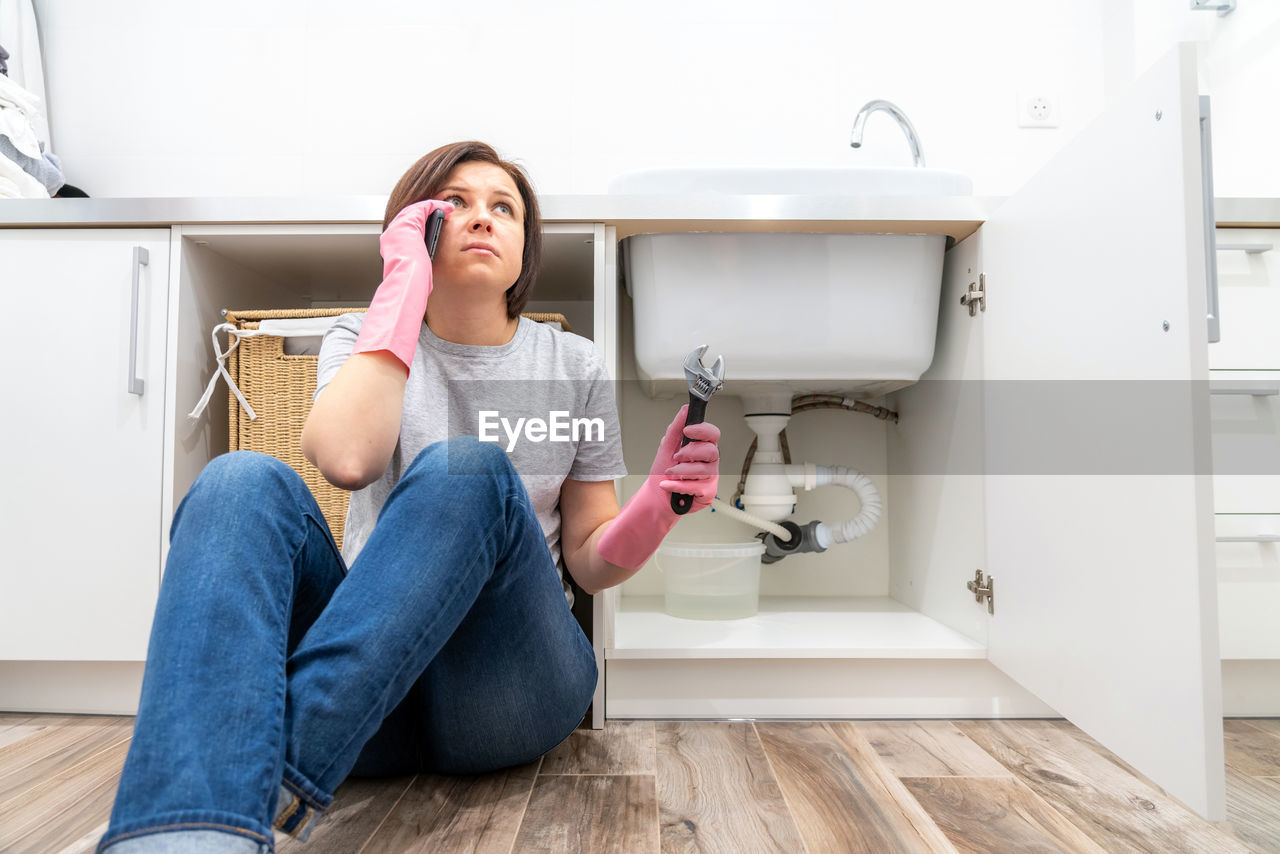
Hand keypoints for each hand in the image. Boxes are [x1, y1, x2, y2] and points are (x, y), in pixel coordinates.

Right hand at [352, 199, 454, 370]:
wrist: (407, 284)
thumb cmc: (410, 286)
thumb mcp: (414, 275)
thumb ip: (418, 267)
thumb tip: (424, 272)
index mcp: (392, 247)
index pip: (406, 230)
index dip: (421, 225)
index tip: (434, 226)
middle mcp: (392, 235)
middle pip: (410, 217)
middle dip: (426, 213)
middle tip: (441, 212)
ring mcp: (398, 228)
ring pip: (417, 210)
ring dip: (433, 208)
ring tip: (446, 209)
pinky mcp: (409, 223)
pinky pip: (424, 208)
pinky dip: (436, 206)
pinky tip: (447, 208)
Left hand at [596, 404, 720, 569]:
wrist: (656, 497)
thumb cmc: (663, 473)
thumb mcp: (665, 448)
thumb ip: (675, 429)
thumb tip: (685, 410)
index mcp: (702, 447)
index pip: (713, 434)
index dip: (703, 430)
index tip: (688, 430)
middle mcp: (709, 461)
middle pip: (711, 451)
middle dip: (689, 453)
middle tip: (676, 457)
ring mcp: (710, 477)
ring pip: (703, 470)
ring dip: (681, 471)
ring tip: (670, 474)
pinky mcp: (708, 493)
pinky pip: (697, 486)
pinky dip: (678, 486)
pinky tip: (669, 485)